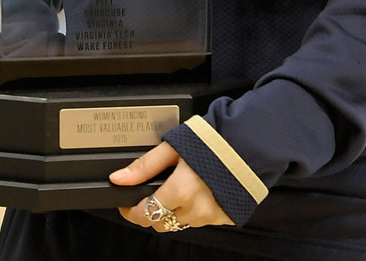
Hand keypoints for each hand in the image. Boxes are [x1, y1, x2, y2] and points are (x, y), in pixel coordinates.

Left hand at [110, 141, 233, 229]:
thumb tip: (118, 178)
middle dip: (151, 211)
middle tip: (151, 192)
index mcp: (180, 191)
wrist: (247, 144)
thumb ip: (144, 165)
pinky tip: (197, 190)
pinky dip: (192, 210)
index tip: (126, 203)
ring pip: (179, 222)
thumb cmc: (211, 142)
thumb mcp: (173, 147)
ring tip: (179, 185)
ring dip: (173, 210)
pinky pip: (198, 221)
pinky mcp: (222, 218)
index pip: (145, 215)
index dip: (131, 210)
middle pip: (160, 223)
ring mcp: (210, 217)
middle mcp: (195, 209)